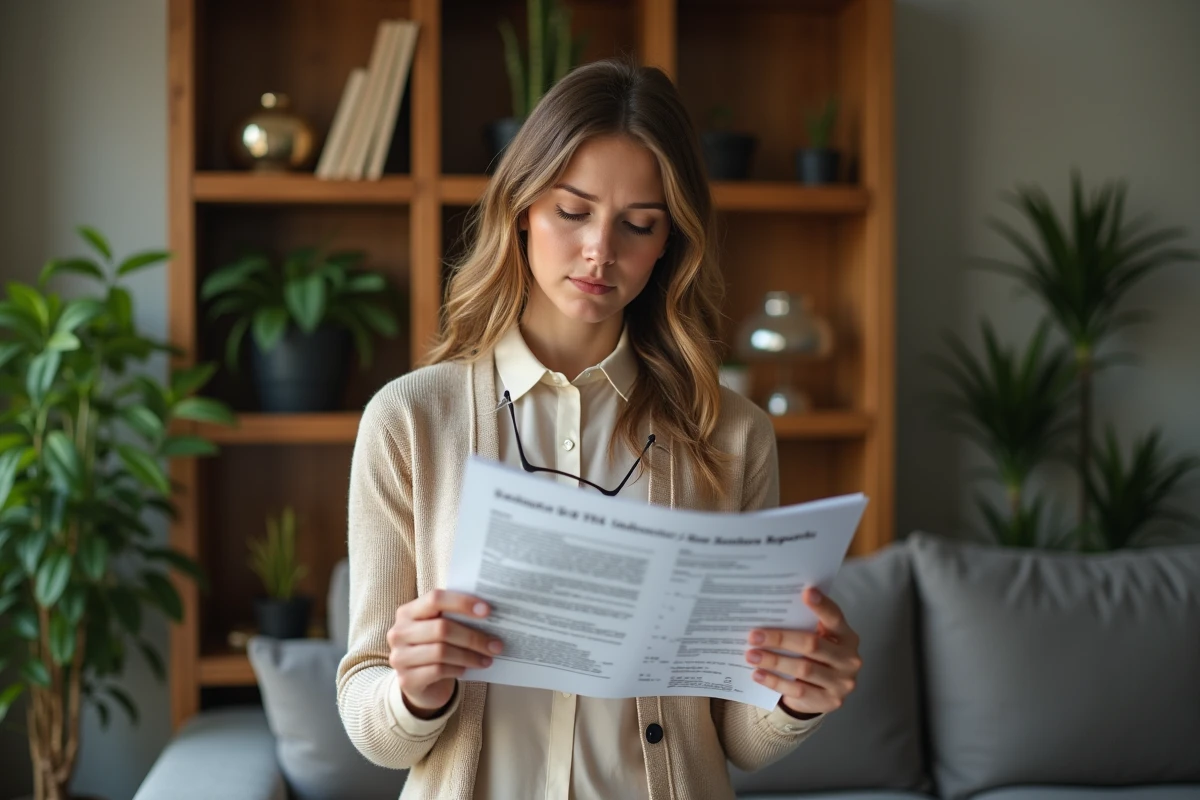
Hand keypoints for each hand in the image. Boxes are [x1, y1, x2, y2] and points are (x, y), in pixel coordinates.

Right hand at [387, 589, 502, 717]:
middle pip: (441, 628)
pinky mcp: (406, 679)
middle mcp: (399, 632)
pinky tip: (467, 669)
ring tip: (487, 659)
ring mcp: (399, 657)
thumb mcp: (439, 628)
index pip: (435, 599)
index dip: (462, 602)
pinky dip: (457, 669)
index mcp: (408, 612)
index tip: (488, 611)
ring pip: (441, 651)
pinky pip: (438, 670)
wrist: (418, 682)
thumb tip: (489, 613)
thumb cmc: (434, 647)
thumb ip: (455, 617)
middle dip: (473, 637)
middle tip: (496, 645)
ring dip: (469, 656)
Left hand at [745, 587, 861, 717]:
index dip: (822, 606)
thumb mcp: (817, 639)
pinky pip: (798, 690)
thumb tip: (771, 610)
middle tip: (754, 635)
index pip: (835, 618)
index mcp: (847, 636)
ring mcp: (842, 682)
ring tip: (751, 655)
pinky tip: (758, 674)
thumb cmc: (815, 657)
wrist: (823, 693)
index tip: (806, 592)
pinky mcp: (830, 701)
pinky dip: (775, 681)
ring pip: (803, 668)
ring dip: (774, 661)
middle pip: (812, 644)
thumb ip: (804, 626)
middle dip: (780, 639)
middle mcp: (849, 658)